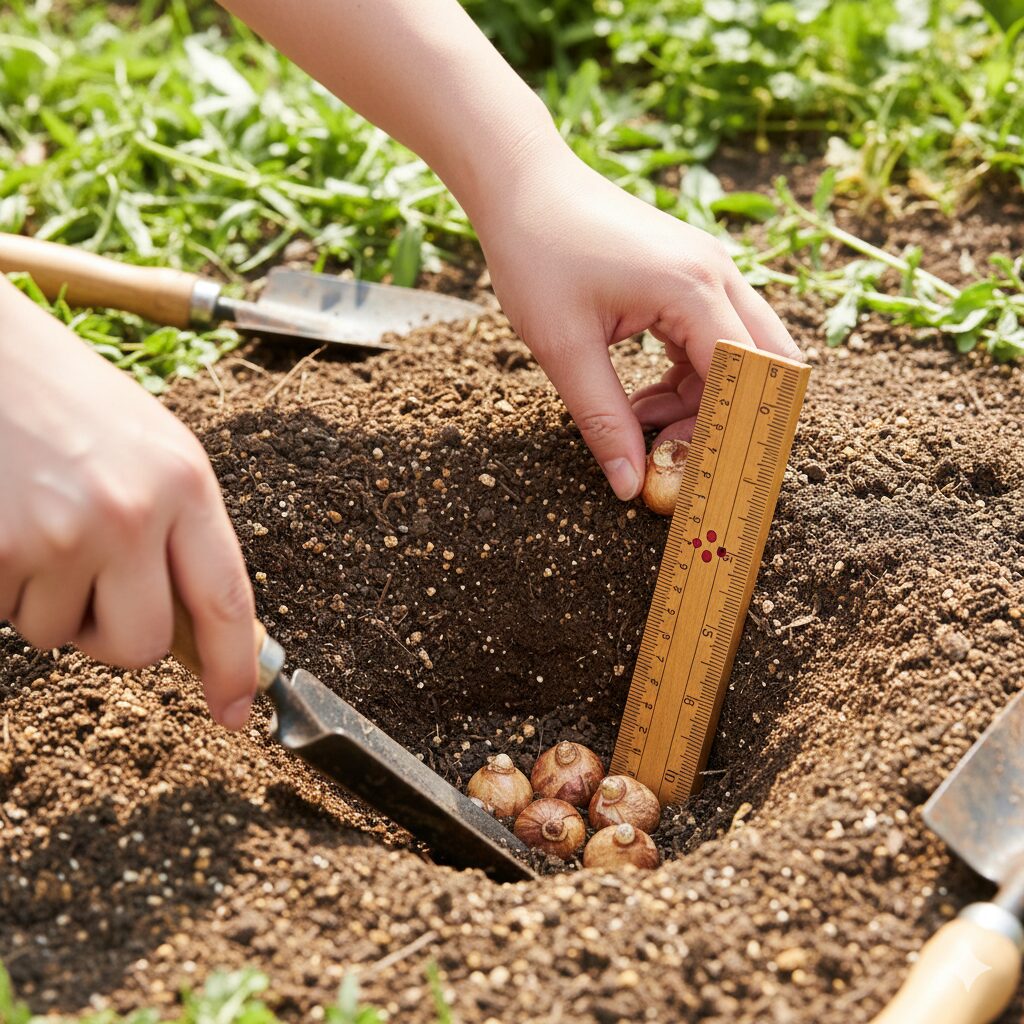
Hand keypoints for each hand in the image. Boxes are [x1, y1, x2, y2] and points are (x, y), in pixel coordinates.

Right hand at [0, 278, 256, 726]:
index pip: (227, 601)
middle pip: (138, 646)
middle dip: (113, 637)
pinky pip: (5, 611)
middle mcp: (130, 513)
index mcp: (185, 483)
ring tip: (36, 523)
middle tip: (92, 588)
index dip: (233, 666)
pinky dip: (4, 585)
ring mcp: (56, 533)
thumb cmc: (67, 400)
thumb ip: (182, 530)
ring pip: (59, 634)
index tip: (236, 709)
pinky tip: (5, 524)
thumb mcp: (154, 449)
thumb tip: (192, 626)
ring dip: (47, 600)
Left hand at [476, 143, 801, 499]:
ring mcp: (710, 271)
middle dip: (732, 419)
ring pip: (741, 356)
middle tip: (678, 452)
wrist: (522, 182)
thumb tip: (631, 485)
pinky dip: (689, 377)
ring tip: (637, 418)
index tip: (685, 470)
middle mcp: (718, 276)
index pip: (745, 380)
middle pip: (768, 365)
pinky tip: (640, 396)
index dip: (724, 435)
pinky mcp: (691, 275)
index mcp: (693, 290)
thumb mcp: (563, 348)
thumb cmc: (537, 253)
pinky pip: (714, 339)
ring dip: (703, 400)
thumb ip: (603, 420)